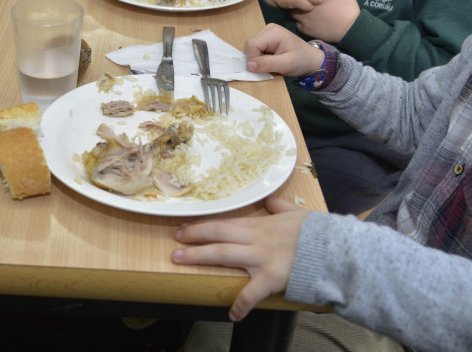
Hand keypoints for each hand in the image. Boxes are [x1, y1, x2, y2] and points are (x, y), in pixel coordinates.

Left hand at [171, 196, 308, 320]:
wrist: (338, 251)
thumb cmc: (319, 233)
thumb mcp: (298, 214)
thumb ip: (280, 207)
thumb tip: (271, 200)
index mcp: (261, 225)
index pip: (226, 222)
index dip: (203, 225)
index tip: (186, 226)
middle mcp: (256, 239)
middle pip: (218, 234)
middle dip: (194, 235)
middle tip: (175, 239)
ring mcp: (262, 258)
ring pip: (224, 254)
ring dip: (199, 256)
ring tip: (178, 259)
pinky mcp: (272, 278)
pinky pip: (251, 293)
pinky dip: (241, 305)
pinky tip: (232, 314)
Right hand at [243, 24, 324, 75]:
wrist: (311, 60)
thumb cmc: (301, 61)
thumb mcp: (286, 64)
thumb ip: (267, 64)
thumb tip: (249, 65)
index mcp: (273, 32)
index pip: (251, 45)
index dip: (253, 59)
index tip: (263, 69)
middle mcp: (268, 29)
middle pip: (250, 45)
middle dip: (256, 59)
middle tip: (270, 66)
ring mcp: (267, 32)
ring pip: (251, 48)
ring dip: (258, 59)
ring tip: (272, 63)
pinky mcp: (266, 38)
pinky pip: (255, 48)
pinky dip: (260, 57)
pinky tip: (271, 59)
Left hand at [291, 0, 359, 42]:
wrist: (349, 28)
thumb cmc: (347, 8)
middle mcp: (307, 6)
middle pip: (296, 1)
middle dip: (300, 1)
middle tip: (307, 3)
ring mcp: (304, 18)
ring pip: (294, 13)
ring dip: (299, 12)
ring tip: (308, 13)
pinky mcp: (305, 29)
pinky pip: (298, 25)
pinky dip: (302, 24)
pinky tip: (310, 23)